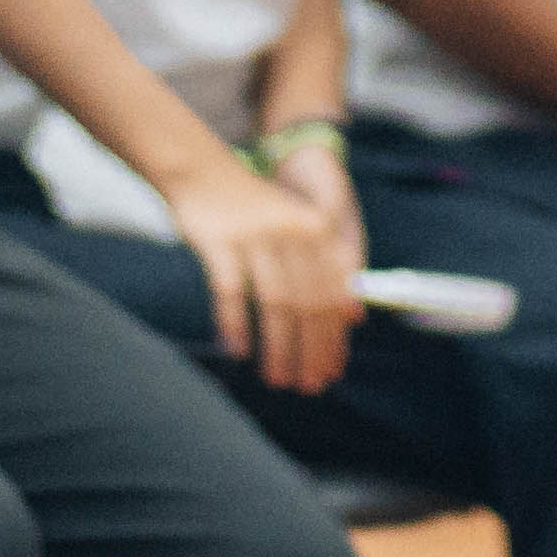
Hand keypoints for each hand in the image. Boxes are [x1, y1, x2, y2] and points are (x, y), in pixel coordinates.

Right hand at [169, 154, 362, 397]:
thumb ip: (325, 270)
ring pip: (274, 304)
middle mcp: (292, 231)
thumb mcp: (297, 230)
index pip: (334, 294)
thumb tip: (354, 318)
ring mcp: (256, 235)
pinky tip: (239, 350)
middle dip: (310, 350)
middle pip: (308, 303)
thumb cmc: (253, 211)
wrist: (202, 171)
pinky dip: (236, 324)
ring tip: (277, 377)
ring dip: (278, 347)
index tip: (332, 370)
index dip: (335, 337)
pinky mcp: (220, 241)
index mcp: (318, 229)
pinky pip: (231, 292)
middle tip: (307, 384)